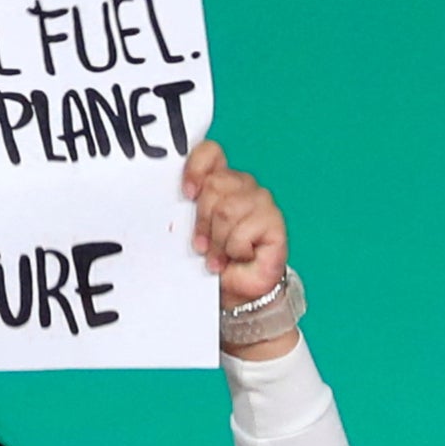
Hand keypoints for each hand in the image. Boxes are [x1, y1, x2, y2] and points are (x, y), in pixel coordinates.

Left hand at [182, 140, 287, 307]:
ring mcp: (261, 202)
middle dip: (202, 221)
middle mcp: (242, 187)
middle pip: (214, 185)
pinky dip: (234, 250)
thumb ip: (183, 211)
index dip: (197, 168)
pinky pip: (243, 230)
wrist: (233, 292)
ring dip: (217, 241)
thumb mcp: (187, 234)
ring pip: (227, 209)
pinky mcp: (274, 221)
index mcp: (219, 183)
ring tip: (218, 256)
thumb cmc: (209, 262)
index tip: (187, 193)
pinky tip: (237, 258)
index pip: (211, 153)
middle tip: (202, 245)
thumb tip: (170, 196)